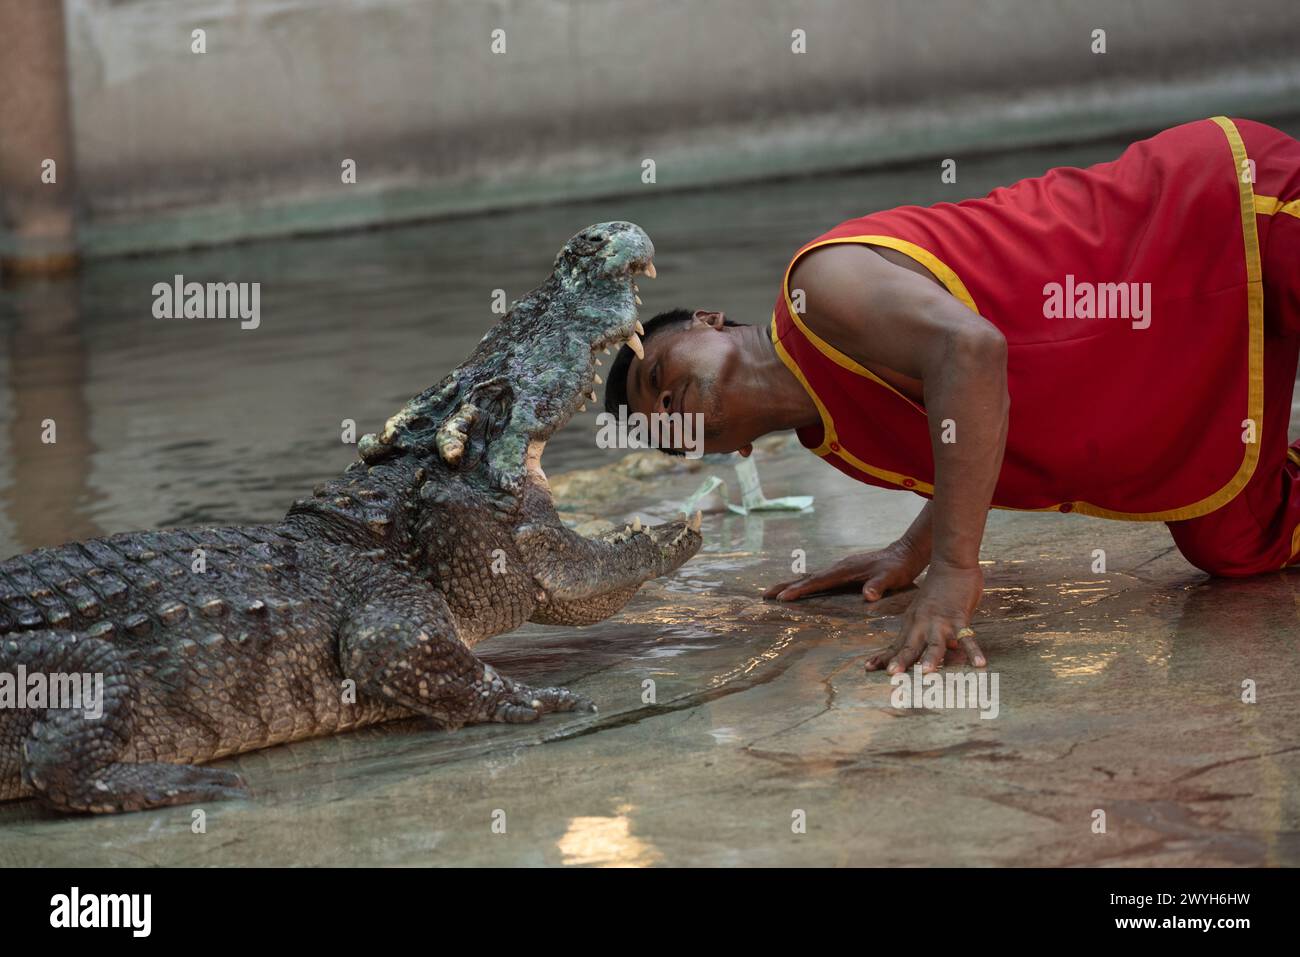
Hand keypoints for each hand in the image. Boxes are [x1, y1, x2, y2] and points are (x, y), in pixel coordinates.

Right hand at [763, 540, 927, 602]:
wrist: (903, 554)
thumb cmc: (897, 568)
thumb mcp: (891, 577)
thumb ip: (879, 586)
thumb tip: (868, 596)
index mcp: (844, 570)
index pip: (816, 582)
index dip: (799, 590)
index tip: (782, 598)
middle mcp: (837, 568)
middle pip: (806, 578)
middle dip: (785, 586)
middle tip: (765, 595)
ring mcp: (838, 569)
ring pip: (810, 578)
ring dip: (791, 585)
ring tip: (774, 593)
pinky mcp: (842, 572)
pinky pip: (818, 579)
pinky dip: (804, 584)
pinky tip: (800, 589)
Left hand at [865, 561, 985, 672]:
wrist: (950, 563)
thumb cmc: (939, 589)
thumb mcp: (925, 611)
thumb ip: (929, 631)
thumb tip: (944, 649)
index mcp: (912, 623)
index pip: (896, 644)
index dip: (884, 656)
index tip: (869, 668)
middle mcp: (923, 624)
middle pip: (909, 646)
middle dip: (900, 660)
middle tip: (890, 675)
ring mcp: (941, 621)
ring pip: (934, 643)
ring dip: (930, 658)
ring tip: (926, 673)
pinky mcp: (959, 617)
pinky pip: (968, 637)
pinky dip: (974, 650)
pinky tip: (980, 664)